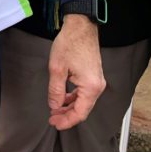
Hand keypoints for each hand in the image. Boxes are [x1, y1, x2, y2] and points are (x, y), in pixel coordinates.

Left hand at [47, 15, 104, 129]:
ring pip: (83, 102)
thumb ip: (56, 91)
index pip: (80, 113)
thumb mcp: (57, 69)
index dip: (66, 121)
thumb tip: (54, 106)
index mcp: (91, 87)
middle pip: (83, 109)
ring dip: (69, 107)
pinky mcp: (94, 76)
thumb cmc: (70, 44)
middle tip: (52, 119)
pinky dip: (74, 98)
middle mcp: (97, 86)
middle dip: (67, 116)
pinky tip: (63, 98)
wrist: (80, 27)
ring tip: (55, 110)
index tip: (54, 124)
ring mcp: (97, 81)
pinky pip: (84, 93)